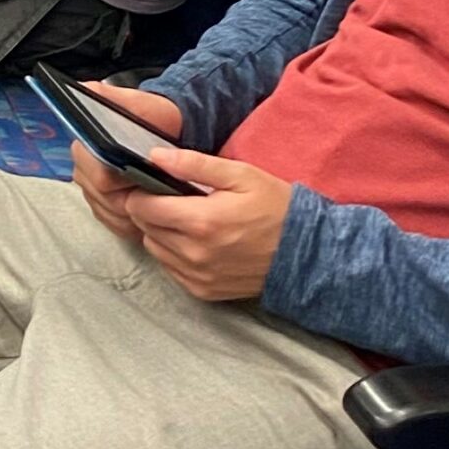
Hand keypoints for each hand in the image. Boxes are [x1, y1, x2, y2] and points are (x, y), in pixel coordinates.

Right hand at [70, 83, 184, 238]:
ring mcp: (92, 191)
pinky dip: (131, 222)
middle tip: (154, 188)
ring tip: (154, 201)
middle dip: (130, 197)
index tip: (142, 176)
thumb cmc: (152, 118)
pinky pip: (113, 223)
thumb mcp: (135, 101)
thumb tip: (87, 90)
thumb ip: (109, 95)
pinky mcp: (104, 209)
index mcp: (86, 145)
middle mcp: (83, 169)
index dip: (122, 179)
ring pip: (109, 212)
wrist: (168, 132)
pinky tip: (147, 214)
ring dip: (132, 212)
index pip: (100, 175)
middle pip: (103, 197)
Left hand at [120, 147, 293, 301]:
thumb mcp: (240, 175)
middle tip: (172, 199)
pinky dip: (174, 254)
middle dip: (150, 210)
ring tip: (186, 219)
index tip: (153, 183)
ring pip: (154, 249)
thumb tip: (154, 156)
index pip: (140, 207)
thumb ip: (193, 164)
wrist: (308, 254)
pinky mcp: (204, 292)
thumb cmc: (275, 207)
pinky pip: (171, 269)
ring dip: (160, 232)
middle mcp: (194, 254)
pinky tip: (196, 241)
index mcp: (200, 221)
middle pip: (144, 228)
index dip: (141, 191)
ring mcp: (199, 277)